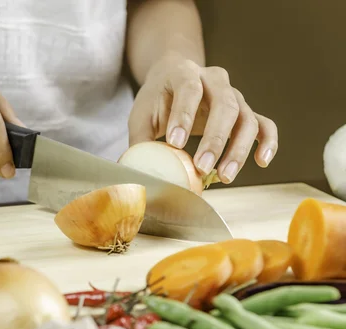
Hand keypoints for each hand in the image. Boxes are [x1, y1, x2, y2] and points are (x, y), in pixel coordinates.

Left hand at [128, 54, 277, 182]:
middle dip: (215, 138)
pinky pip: (264, 124)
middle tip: (203, 166)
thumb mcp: (141, 114)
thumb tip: (138, 173)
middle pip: (225, 104)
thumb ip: (140, 140)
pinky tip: (262, 161)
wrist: (173, 79)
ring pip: (246, 118)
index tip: (175, 143)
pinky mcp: (245, 111)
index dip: (184, 116)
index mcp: (184, 73)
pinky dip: (267, 142)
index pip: (188, 89)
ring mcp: (234, 95)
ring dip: (238, 148)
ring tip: (225, 176)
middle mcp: (214, 80)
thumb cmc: (156, 99)